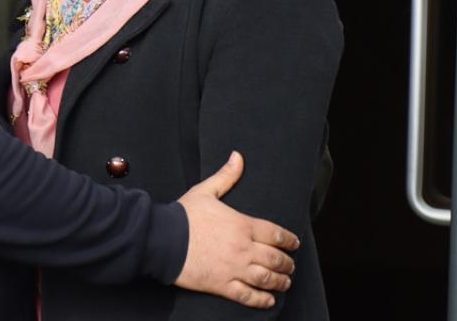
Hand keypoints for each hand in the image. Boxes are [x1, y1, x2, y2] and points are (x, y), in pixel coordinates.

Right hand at [174, 151, 298, 308]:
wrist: (162, 239)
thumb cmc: (183, 215)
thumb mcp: (205, 191)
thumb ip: (226, 176)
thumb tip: (237, 157)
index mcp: (242, 225)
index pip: (275, 234)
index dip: (289, 240)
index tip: (294, 244)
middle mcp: (243, 248)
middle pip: (275, 259)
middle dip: (287, 263)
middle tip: (291, 265)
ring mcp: (233, 268)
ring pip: (266, 278)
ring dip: (280, 281)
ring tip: (284, 282)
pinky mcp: (222, 285)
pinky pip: (248, 296)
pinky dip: (262, 300)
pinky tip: (269, 300)